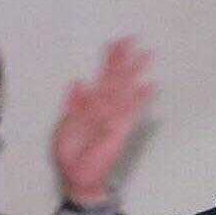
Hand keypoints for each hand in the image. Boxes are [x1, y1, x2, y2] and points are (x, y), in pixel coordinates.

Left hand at [52, 36, 155, 210]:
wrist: (76, 176)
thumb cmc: (71, 153)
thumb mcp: (65, 125)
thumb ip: (73, 104)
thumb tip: (78, 81)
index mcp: (89, 104)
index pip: (102, 77)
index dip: (108, 60)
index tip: (115, 43)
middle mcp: (104, 107)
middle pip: (116, 78)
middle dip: (124, 59)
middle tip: (133, 38)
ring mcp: (114, 117)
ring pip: (126, 90)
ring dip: (135, 73)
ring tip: (147, 55)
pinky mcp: (120, 129)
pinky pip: (132, 111)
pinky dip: (140, 99)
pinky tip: (150, 85)